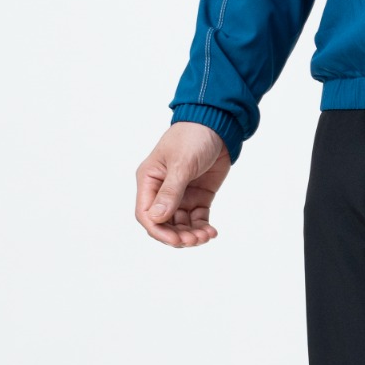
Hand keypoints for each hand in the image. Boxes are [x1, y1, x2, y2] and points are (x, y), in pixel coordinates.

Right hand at [135, 122, 231, 247]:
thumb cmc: (193, 137)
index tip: (176, 240)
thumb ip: (170, 192)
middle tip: (195, 239)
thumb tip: (157, 219)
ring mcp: (181, 194)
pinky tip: (211, 231)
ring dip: (191, 234)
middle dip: (178, 235)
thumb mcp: (181, 164)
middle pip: (164, 223)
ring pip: (181, 224)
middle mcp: (162, 190)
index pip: (146, 213)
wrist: (218, 124)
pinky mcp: (198, 195)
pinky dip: (202, 227)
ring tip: (206, 235)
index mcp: (149, 180)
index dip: (158, 231)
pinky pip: (197, 218)